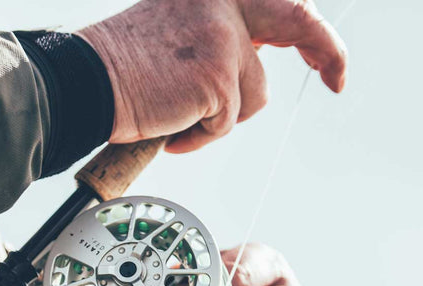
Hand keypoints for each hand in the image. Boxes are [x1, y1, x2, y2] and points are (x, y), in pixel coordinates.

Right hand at [77, 0, 346, 152]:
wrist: (86, 82)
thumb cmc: (124, 66)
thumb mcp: (180, 28)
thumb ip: (222, 31)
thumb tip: (260, 50)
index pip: (278, 1)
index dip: (307, 28)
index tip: (322, 55)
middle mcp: (224, 0)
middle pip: (298, 19)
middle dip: (328, 51)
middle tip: (336, 79)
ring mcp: (224, 35)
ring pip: (254, 93)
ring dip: (222, 115)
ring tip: (179, 114)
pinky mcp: (219, 74)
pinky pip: (228, 121)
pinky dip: (201, 135)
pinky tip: (171, 127)